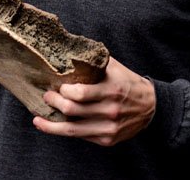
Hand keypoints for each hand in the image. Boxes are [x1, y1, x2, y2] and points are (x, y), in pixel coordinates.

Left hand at [32, 57, 155, 146]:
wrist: (151, 108)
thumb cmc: (128, 83)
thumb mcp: (114, 68)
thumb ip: (93, 61)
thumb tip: (67, 49)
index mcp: (112, 90)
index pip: (80, 93)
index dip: (64, 91)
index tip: (57, 85)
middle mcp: (110, 111)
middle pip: (72, 110)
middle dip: (54, 102)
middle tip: (47, 96)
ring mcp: (109, 128)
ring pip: (72, 130)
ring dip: (51, 125)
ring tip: (38, 119)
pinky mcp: (107, 140)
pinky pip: (81, 137)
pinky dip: (64, 132)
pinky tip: (54, 126)